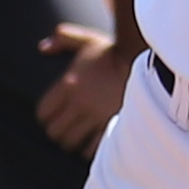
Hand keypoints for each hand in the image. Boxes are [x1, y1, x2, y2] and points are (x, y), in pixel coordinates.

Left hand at [32, 21, 129, 151]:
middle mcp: (79, 102)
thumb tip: (43, 47)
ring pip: (70, 142)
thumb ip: (64, 40)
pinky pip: (92, 149)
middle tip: (65, 129)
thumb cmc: (114, 53)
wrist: (145, 62)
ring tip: (79, 137)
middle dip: (58, 132)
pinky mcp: (112, 125)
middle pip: (54, 131)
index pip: (43, 112)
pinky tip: (93, 142)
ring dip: (73, 142)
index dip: (45, 117)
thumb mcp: (88, 41)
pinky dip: (90, 149)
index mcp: (69, 83)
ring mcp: (95, 116)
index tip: (52, 117)